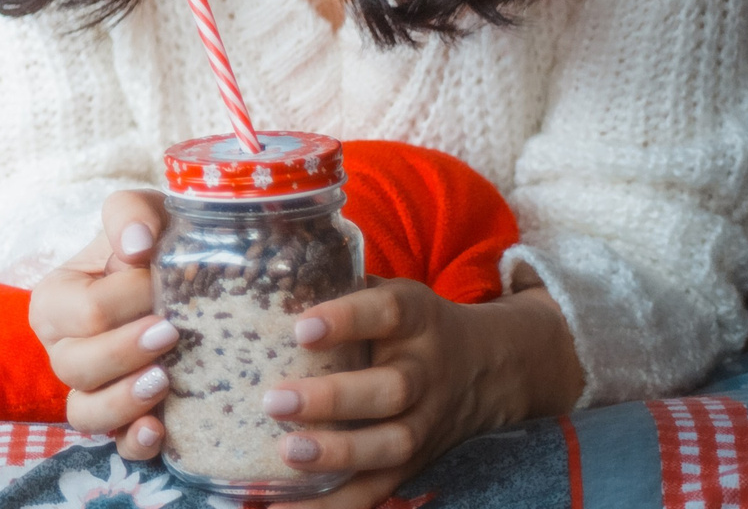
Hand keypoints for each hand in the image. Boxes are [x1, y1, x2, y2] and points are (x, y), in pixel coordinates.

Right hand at [28, 191, 177, 459]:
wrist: (181, 275)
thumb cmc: (152, 244)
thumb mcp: (140, 214)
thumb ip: (130, 214)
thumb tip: (137, 245)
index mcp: (55, 300)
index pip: (86, 309)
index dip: (130, 299)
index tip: (167, 280)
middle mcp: (62, 350)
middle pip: (77, 365)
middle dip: (125, 351)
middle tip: (172, 332)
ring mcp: (90, 391)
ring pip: (86, 412)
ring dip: (125, 399)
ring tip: (166, 381)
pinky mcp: (122, 421)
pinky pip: (115, 446)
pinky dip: (134, 442)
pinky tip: (160, 430)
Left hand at [262, 282, 583, 507]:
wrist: (490, 365)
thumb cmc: (408, 324)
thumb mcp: (388, 292)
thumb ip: (335, 283)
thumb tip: (257, 264)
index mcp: (416, 318)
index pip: (387, 313)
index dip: (347, 319)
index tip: (301, 328)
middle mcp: (426, 371)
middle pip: (391, 390)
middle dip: (333, 399)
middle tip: (275, 400)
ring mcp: (425, 422)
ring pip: (391, 444)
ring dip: (339, 454)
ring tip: (287, 453)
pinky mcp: (414, 462)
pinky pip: (377, 490)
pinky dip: (334, 507)